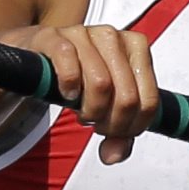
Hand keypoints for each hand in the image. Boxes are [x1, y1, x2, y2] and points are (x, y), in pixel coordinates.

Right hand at [8, 23, 160, 164]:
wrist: (40, 56)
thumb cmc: (80, 79)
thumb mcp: (107, 106)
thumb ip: (119, 134)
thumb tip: (113, 155)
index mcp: (136, 47)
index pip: (148, 101)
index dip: (132, 127)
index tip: (115, 132)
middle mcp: (114, 37)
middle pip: (127, 97)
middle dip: (111, 123)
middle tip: (96, 124)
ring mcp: (84, 34)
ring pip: (101, 84)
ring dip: (90, 110)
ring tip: (82, 111)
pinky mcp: (54, 37)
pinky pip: (70, 66)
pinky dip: (69, 87)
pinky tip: (67, 94)